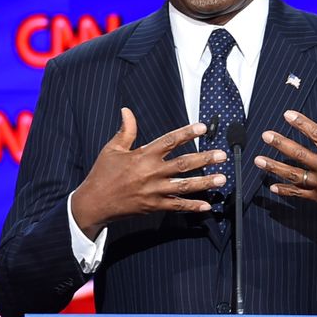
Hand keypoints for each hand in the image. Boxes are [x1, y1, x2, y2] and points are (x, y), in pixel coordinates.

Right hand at [71, 107, 226, 238]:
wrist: (93, 203)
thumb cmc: (103, 174)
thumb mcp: (112, 149)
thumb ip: (126, 130)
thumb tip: (127, 110)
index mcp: (142, 156)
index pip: (169, 141)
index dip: (186, 133)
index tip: (203, 128)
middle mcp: (151, 173)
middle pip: (183, 164)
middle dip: (204, 159)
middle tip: (222, 155)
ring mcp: (154, 191)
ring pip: (184, 186)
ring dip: (205, 182)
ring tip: (222, 178)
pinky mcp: (153, 206)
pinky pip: (176, 206)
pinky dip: (192, 206)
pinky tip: (207, 206)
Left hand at [254, 109, 316, 234]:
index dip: (302, 123)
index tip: (287, 115)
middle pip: (299, 154)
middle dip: (281, 144)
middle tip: (265, 135)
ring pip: (293, 175)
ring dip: (274, 167)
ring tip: (258, 160)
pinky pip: (298, 194)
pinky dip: (285, 191)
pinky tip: (272, 186)